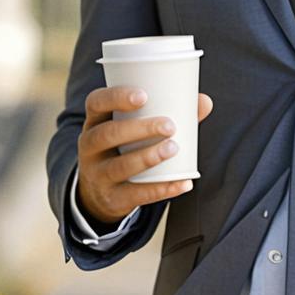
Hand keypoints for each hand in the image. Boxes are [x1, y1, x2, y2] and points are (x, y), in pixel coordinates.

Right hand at [76, 86, 213, 225]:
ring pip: (118, 167)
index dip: (116, 97)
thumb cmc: (127, 146)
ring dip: (147, 157)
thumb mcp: (135, 128)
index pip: (96, 103)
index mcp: (96, 121)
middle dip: (139, 129)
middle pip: (107, 134)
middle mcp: (89, 146)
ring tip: (173, 149)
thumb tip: (205, 101)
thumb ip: (170, 112)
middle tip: (170, 126)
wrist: (100, 192)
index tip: (143, 95)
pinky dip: (162, 189)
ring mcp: (96, 174)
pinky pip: (135, 195)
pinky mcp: (111, 198)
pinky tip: (184, 183)